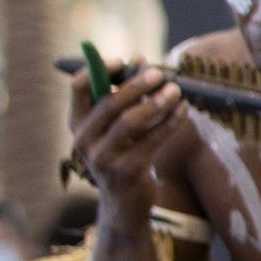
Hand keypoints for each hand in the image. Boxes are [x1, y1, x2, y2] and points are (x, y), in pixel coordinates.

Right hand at [70, 64, 194, 199]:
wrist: (123, 201)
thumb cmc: (121, 153)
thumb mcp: (114, 126)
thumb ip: (123, 94)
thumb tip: (140, 58)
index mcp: (76, 123)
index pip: (79, 87)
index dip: (100, 69)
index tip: (124, 60)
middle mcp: (84, 139)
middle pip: (109, 103)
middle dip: (136, 85)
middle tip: (159, 73)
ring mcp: (104, 157)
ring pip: (132, 122)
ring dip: (157, 103)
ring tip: (176, 91)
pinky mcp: (128, 170)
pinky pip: (153, 140)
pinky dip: (170, 122)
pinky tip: (183, 111)